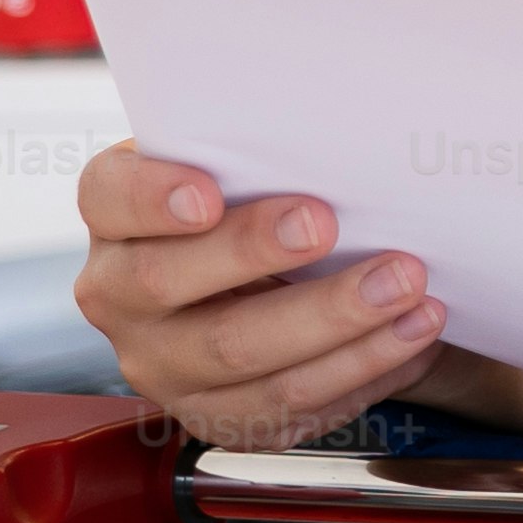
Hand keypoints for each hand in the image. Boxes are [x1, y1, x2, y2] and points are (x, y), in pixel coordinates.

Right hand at [69, 141, 522, 450]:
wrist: (286, 278)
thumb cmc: (268, 197)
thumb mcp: (249, 163)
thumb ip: (263, 144)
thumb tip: (344, 106)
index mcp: (116, 214)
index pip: (109, 197)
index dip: (151, 197)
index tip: (208, 190)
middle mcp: (120, 294)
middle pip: (167, 283)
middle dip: (254, 253)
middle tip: (328, 224)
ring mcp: (165, 365)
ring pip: (239, 356)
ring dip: (333, 320)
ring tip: (407, 285)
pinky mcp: (222, 416)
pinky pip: (291, 403)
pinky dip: (362, 366)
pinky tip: (414, 332)